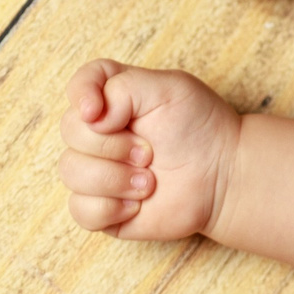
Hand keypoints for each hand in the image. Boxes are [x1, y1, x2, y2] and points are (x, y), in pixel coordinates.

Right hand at [59, 58, 241, 242]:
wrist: (224, 176)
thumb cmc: (201, 127)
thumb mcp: (170, 88)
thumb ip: (123, 87)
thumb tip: (90, 118)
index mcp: (115, 97)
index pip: (79, 84)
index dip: (81, 94)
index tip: (98, 112)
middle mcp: (100, 133)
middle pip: (70, 131)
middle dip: (113, 145)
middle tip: (150, 151)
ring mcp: (97, 170)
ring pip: (71, 171)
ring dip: (115, 178)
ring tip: (151, 180)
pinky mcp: (101, 207)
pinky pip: (80, 209)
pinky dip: (111, 207)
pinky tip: (138, 203)